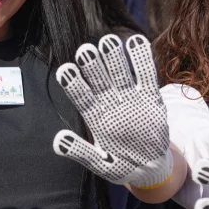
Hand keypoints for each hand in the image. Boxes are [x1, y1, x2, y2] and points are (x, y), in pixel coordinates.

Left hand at [52, 34, 172, 188]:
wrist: (150, 167)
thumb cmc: (122, 165)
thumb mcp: (101, 164)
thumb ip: (81, 153)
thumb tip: (58, 141)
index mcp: (95, 118)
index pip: (82, 98)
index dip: (74, 85)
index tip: (65, 70)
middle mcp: (110, 103)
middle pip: (99, 81)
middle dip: (92, 66)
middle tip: (85, 50)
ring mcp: (130, 98)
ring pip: (120, 74)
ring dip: (114, 58)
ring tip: (108, 41)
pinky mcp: (150, 97)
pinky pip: (146, 75)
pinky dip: (142, 59)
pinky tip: (135, 41)